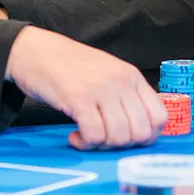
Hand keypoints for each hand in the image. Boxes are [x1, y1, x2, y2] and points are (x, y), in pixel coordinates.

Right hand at [4, 27, 166, 150]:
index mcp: (131, 75)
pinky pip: (94, 135)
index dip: (147, 136)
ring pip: (118, 137)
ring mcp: (101, 88)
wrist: (34, 50)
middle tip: (102, 138)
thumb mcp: (106, 72)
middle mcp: (121, 81)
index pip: (159, 117)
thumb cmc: (69, 65)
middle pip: (140, 132)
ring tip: (85, 135)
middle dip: (122, 145)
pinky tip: (74, 135)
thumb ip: (125, 94)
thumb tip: (140, 129)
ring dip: (101, 145)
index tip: (127, 139)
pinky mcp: (78, 98)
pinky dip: (85, 143)